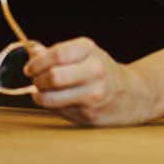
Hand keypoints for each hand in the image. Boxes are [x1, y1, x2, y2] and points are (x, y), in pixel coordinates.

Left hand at [25, 37, 158, 125]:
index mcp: (89, 50)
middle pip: (53, 77)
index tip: (30, 69)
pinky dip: (52, 106)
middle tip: (37, 81)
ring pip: (51, 98)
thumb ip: (56, 54)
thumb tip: (31, 52)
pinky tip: (59, 101)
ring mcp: (93, 94)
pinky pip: (58, 110)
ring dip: (40, 96)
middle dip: (38, 80)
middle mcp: (94, 70)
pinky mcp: (90, 114)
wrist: (133, 94)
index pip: (56, 54)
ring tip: (43, 93)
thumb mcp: (84, 54)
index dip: (36, 63)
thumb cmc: (101, 71)